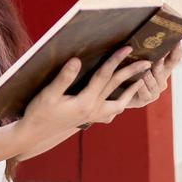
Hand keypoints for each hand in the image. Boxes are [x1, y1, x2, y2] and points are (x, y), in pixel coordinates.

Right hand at [17, 45, 152, 147]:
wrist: (34, 134)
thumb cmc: (39, 112)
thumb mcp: (49, 94)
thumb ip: (63, 78)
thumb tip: (76, 60)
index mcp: (85, 101)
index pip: (104, 76)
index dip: (115, 60)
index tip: (127, 48)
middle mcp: (93, 110)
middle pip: (116, 87)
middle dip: (132, 72)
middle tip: (148, 61)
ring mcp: (92, 116)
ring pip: (119, 104)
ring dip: (131, 92)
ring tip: (141, 82)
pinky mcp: (89, 119)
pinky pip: (110, 113)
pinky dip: (119, 106)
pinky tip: (121, 102)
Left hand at [122, 41, 181, 109]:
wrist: (118, 93)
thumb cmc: (128, 72)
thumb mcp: (137, 60)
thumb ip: (144, 51)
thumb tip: (144, 35)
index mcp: (162, 69)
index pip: (174, 59)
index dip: (177, 51)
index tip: (177, 41)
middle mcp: (161, 80)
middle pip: (164, 70)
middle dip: (161, 63)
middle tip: (158, 57)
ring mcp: (154, 91)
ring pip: (155, 82)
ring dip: (150, 76)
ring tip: (146, 71)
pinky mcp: (145, 100)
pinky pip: (145, 93)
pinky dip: (142, 87)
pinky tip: (139, 82)